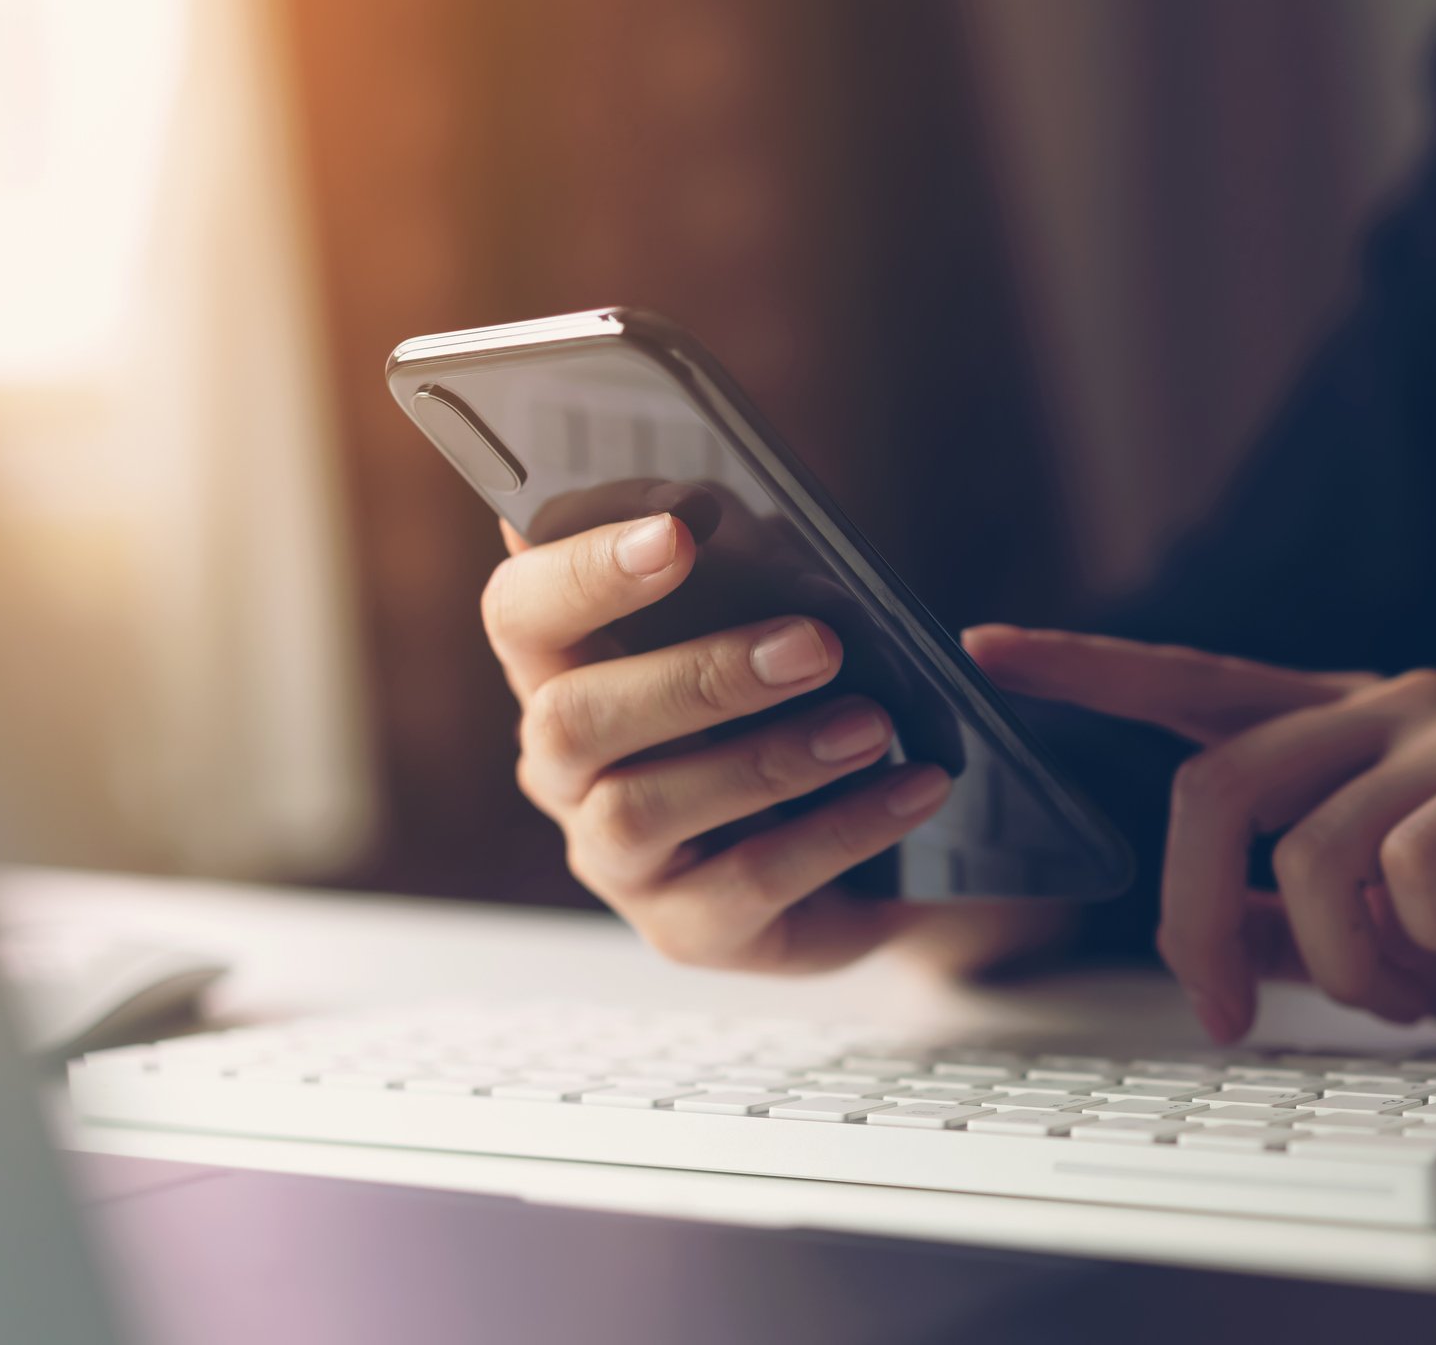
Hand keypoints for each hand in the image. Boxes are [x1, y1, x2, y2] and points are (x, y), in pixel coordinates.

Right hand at [483, 513, 954, 972]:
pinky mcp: (686, 929)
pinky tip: (914, 786)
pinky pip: (750, 880)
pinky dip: (843, 828)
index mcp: (563, 668)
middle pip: (572, 718)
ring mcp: (616, 859)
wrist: (874, 840)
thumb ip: (744, 566)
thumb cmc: (799, 701)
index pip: (521, 612)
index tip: (677, 531)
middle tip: (815, 644)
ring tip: (873, 723)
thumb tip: (724, 507)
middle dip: (696, 675)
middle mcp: (564, 769)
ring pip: (645, 808)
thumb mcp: (776, 620)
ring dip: (770, 757)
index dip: (582, 571)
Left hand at [965, 625, 1435, 1039]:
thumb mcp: (1376, 937)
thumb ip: (1283, 915)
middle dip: (1194, 919)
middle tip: (1227, 1012)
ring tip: (1401, 984)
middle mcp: (1391, 706)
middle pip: (1216, 789)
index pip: (1192, 683)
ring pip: (1313, 845)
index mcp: (1342, 731)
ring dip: (1339, 957)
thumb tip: (1199, 923)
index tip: (987, 650)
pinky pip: (1418, 858)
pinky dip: (1429, 935)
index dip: (1087, 666)